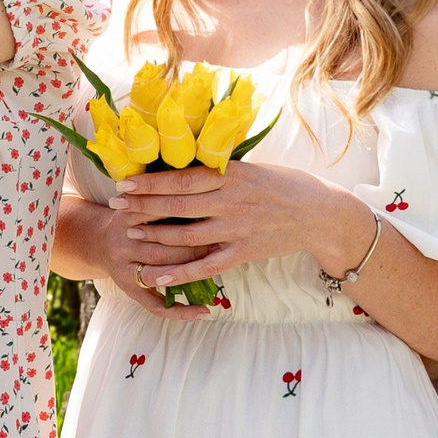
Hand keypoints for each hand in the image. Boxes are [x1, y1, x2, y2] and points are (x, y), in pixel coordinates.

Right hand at [62, 198, 218, 323]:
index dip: (187, 214)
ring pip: (160, 275)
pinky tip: (205, 313)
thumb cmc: (130, 215)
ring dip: (191, 274)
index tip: (216, 214)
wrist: (95, 240)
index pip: (158, 214)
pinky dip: (181, 311)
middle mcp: (123, 243)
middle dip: (194, 246)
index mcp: (126, 216)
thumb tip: (202, 176)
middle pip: (161, 248)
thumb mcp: (139, 198)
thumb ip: (163, 191)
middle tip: (224, 243)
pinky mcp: (128, 290)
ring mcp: (124, 269)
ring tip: (220, 272)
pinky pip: (155, 305)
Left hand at [114, 160, 363, 283]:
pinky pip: (207, 266)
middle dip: (142, 206)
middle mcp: (231, 202)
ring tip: (129, 234)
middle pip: (177, 206)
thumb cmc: (285, 184)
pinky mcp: (244, 252)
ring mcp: (237, 229)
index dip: (150, 182)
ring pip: (186, 236)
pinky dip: (180, 273)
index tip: (124, 182)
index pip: (181, 178)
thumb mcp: (252, 168)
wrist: (321, 214)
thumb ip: (220, 170)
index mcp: (231, 175)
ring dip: (154, 236)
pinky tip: (157, 276)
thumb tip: (185, 161)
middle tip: (115, 206)